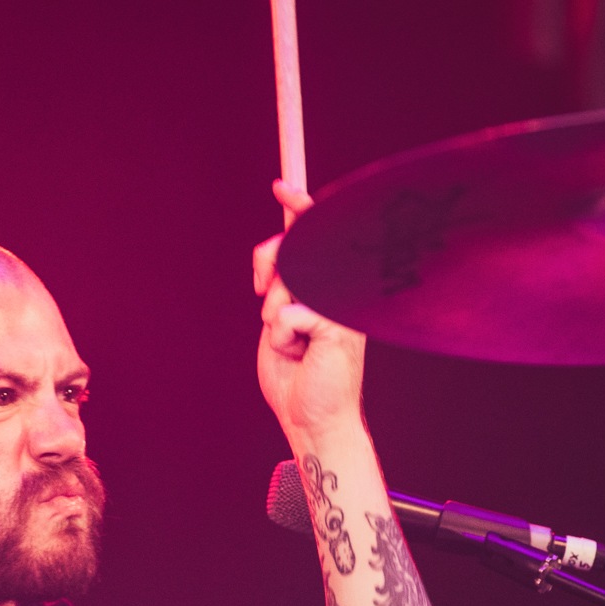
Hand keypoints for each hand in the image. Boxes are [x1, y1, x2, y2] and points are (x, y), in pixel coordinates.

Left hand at [254, 180, 367, 443]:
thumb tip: (273, 258)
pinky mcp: (338, 327)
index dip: (299, 208)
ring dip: (273, 318)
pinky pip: (286, 315)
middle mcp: (340, 293)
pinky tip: (298, 356)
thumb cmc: (294, 377)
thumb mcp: (278, 322)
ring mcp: (342, 309)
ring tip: (290, 345)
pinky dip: (279, 338)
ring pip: (287, 284)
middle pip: (293, 248)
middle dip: (267, 266)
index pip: (314, 237)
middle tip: (262, 291)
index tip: (281, 187)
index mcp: (328, 289)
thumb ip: (281, 289)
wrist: (309, 419)